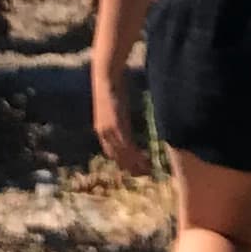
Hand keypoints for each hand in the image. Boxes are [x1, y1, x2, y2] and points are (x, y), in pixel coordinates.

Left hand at [92, 60, 150, 177]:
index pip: (112, 154)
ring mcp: (109, 131)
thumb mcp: (114, 108)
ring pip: (123, 155)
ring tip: (148, 169)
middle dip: (131, 168)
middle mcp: (103, 134)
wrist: (106, 77)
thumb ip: (119, 120)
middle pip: (118, 158)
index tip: (135, 169)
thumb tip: (127, 126)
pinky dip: (136, 154)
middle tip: (145, 174)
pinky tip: (145, 158)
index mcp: (102, 131)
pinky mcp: (116, 125)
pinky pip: (127, 145)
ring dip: (136, 164)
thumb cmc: (112, 88)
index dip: (123, 164)